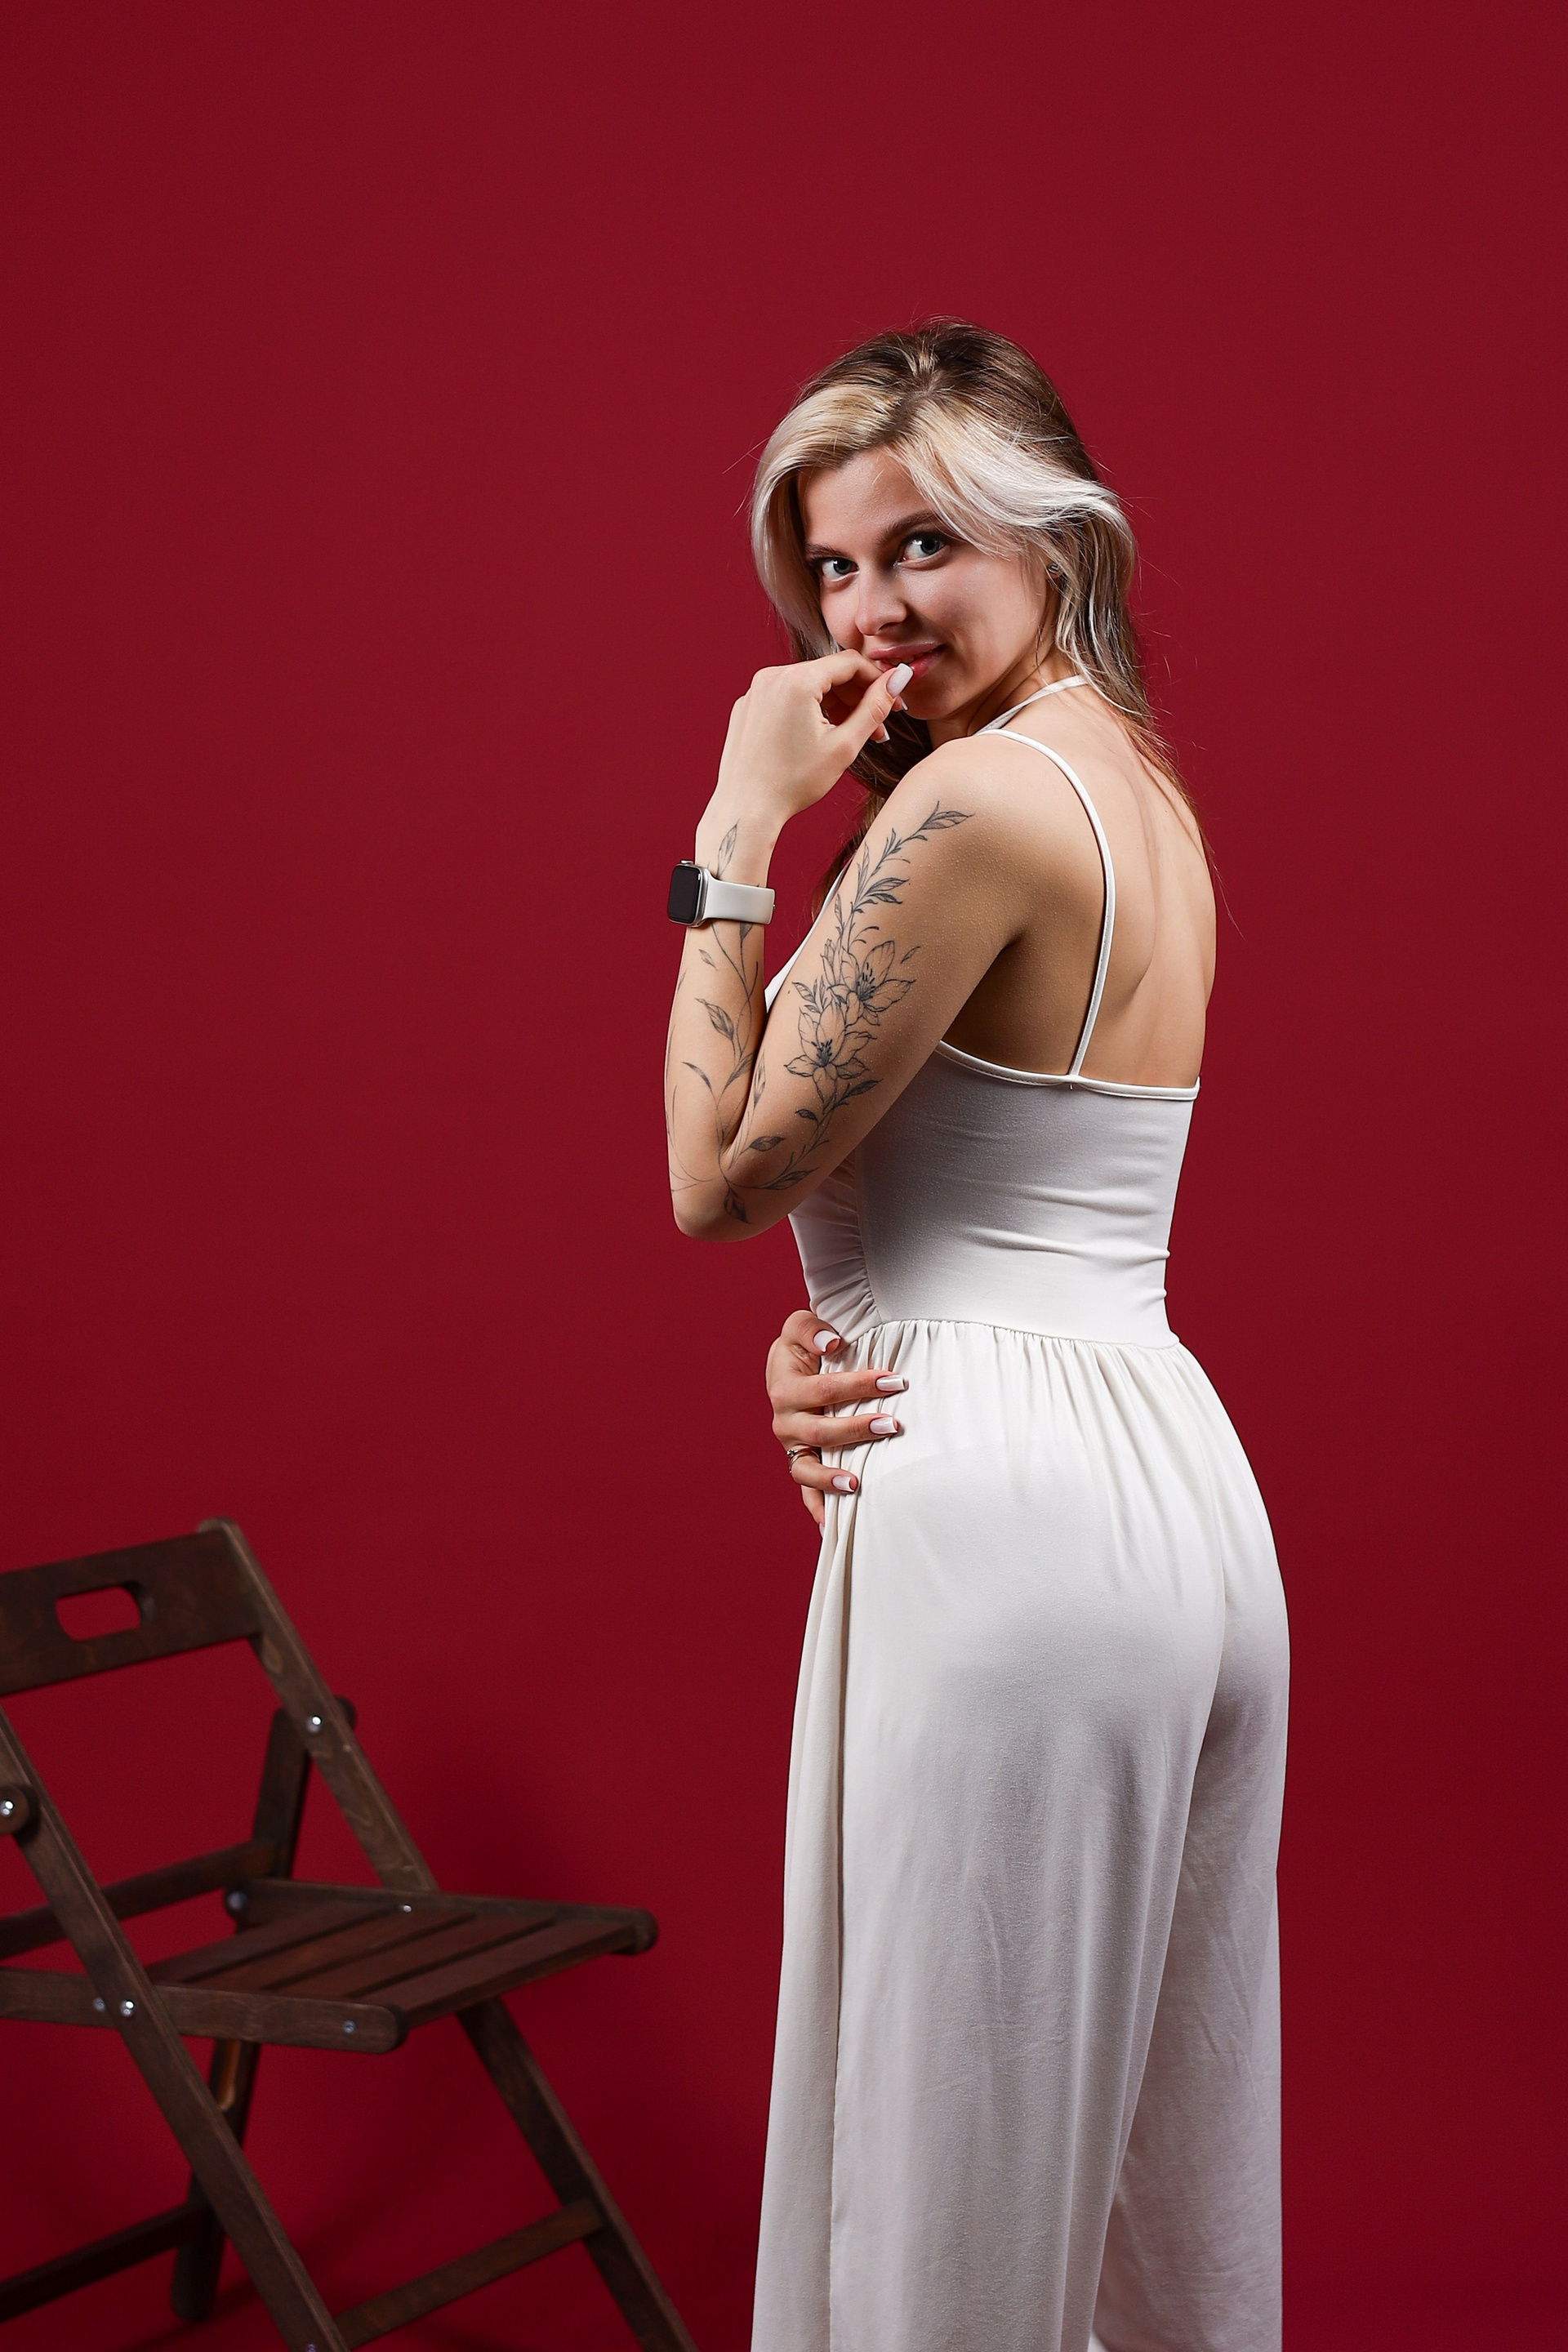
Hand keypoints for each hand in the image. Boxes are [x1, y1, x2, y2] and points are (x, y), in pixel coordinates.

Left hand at [696, 655, 911, 879]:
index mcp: (797, 680)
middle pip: (828, 673)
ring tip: (852, 737)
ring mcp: (755, 691)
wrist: (745, 810)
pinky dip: (807, 711)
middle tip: (877, 729)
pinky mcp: (747, 707)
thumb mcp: (844, 746)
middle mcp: (772, 676)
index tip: (895, 704)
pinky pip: (785, 698)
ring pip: (808, 685)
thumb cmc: (794, 783)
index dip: (879, 681)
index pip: (851, 663)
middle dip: (857, 698)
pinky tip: (819, 739)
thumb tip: (898, 679)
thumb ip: (875, 708)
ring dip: (835, 705)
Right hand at [766, 1308, 907, 1527]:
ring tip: (858, 1483)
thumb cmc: (804, 1346)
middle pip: (820, 1431)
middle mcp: (785, 1422)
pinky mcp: (800, 1463)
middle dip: (858, 1428)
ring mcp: (792, 1447)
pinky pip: (805, 1492)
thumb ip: (810, 1328)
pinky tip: (831, 1526)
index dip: (859, 1385)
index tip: (895, 1380)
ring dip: (832, 1477)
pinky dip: (818, 1508)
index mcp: (785, 1387)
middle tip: (894, 1425)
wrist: (792, 1367)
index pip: (825, 1389)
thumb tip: (832, 1342)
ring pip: (807, 1469)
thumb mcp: (799, 1326)